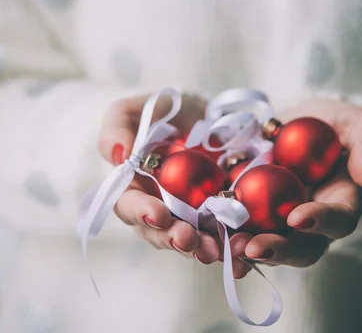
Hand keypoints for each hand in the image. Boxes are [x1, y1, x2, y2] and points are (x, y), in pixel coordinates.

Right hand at [96, 93, 253, 276]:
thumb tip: (118, 155)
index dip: (142, 213)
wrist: (206, 115)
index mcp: (134, 188)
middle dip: (175, 239)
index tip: (159, 215)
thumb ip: (118, 126)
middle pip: (161, 233)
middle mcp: (159, 209)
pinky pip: (224, 236)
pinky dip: (232, 246)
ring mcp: (191, 217)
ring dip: (203, 250)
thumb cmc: (164, 112)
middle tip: (190, 240)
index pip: (130, 206)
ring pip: (193, 241)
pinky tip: (244, 251)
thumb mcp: (136, 109)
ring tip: (218, 252)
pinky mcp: (219, 217)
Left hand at [241, 99, 361, 271]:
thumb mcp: (357, 123)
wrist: (300, 121)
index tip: (298, 218)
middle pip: (301, 248)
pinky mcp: (254, 214)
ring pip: (269, 247)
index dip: (320, 222)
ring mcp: (282, 222)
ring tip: (226, 247)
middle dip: (277, 250)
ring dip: (247, 250)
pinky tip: (208, 232)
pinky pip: (240, 230)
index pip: (338, 220)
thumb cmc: (335, 122)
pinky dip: (224, 234)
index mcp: (342, 203)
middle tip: (252, 247)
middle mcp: (313, 222)